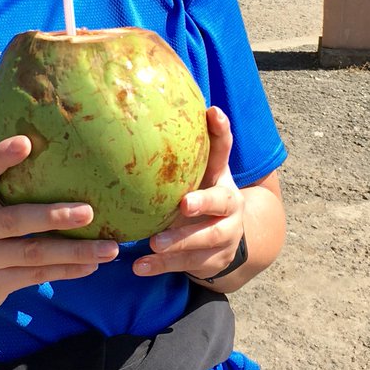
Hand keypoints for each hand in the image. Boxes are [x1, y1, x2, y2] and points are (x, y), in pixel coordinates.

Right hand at [0, 135, 119, 324]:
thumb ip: (2, 181)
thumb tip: (55, 145)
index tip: (26, 142)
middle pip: (14, 221)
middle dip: (53, 217)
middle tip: (89, 212)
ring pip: (33, 254)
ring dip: (74, 251)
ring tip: (109, 248)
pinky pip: (37, 276)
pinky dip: (67, 270)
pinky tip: (93, 265)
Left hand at [132, 106, 244, 279]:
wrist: (230, 240)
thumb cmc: (206, 195)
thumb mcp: (206, 172)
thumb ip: (200, 144)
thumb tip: (182, 102)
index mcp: (223, 180)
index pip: (224, 152)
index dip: (221, 132)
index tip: (212, 114)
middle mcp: (229, 208)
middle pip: (220, 204)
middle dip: (203, 204)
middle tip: (183, 205)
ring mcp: (223, 238)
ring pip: (202, 242)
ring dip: (177, 243)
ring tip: (153, 244)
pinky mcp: (210, 261)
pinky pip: (185, 265)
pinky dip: (161, 267)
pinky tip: (139, 266)